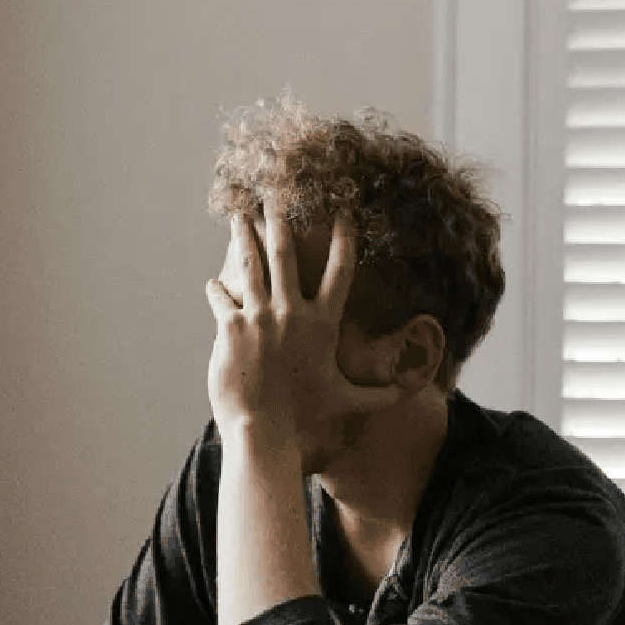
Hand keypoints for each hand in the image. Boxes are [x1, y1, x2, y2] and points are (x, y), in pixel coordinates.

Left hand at [203, 203, 401, 456]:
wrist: (265, 430)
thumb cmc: (306, 418)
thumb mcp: (347, 402)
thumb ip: (379, 395)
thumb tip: (411, 394)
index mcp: (322, 323)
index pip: (340, 271)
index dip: (344, 239)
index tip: (343, 212)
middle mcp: (291, 312)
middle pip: (286, 253)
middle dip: (281, 220)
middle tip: (276, 194)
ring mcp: (259, 316)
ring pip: (250, 263)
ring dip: (243, 235)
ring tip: (237, 213)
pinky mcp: (230, 327)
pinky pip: (221, 297)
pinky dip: (217, 289)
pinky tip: (212, 283)